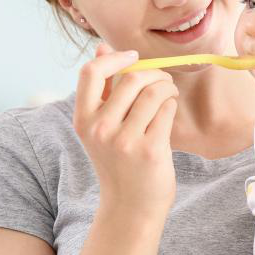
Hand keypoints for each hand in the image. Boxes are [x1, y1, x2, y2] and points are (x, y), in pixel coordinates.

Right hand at [73, 42, 178, 220]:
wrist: (131, 207)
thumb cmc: (119, 162)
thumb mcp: (100, 127)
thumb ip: (101, 89)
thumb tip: (101, 47)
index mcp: (83, 120)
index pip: (90, 72)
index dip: (114, 57)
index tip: (133, 58)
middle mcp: (100, 129)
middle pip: (130, 79)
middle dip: (153, 73)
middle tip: (162, 80)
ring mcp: (124, 141)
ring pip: (152, 92)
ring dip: (167, 86)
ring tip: (169, 93)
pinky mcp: (149, 150)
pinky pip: (166, 109)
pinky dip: (171, 105)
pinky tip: (169, 112)